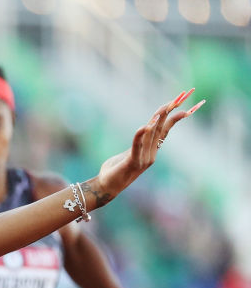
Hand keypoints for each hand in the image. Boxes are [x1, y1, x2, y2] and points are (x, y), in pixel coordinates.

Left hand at [91, 89, 203, 204]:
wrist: (107, 187)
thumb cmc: (117, 169)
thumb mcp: (130, 152)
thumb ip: (139, 142)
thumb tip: (147, 128)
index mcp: (151, 150)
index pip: (164, 130)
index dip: (173, 117)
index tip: (181, 104)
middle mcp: (151, 154)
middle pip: (161, 130)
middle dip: (169, 114)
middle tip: (179, 100)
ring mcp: (143, 159)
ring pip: (150, 136)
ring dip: (156, 122)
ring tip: (163, 109)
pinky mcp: (132, 163)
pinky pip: (136, 147)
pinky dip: (139, 136)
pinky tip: (144, 126)